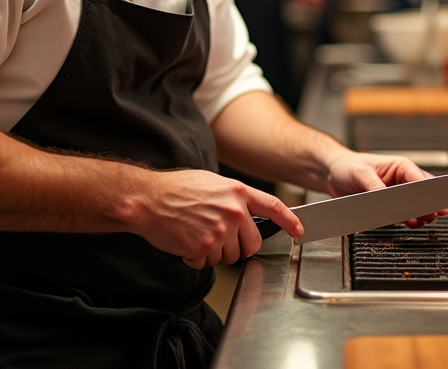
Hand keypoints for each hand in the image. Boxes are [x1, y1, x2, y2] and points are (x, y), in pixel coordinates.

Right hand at [127, 169, 302, 268]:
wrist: (149, 199)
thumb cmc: (176, 189)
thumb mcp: (212, 183)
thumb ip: (233, 198)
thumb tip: (244, 213)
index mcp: (237, 192)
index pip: (273, 207)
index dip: (289, 221)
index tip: (298, 230)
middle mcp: (233, 211)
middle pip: (252, 243)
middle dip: (238, 247)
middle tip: (218, 238)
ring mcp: (220, 230)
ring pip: (230, 257)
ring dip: (214, 252)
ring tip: (196, 233)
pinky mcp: (205, 247)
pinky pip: (208, 264)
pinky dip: (196, 258)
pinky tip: (186, 241)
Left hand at [324, 152, 447, 228]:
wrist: (333, 173)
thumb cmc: (347, 166)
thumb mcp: (360, 173)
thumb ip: (374, 186)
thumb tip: (385, 198)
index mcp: (400, 166)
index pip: (420, 179)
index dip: (430, 192)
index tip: (436, 203)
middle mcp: (401, 179)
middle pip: (422, 193)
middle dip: (427, 204)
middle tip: (431, 215)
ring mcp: (396, 192)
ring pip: (415, 205)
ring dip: (418, 213)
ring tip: (419, 221)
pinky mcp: (389, 204)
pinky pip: (403, 212)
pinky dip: (407, 218)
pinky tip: (410, 223)